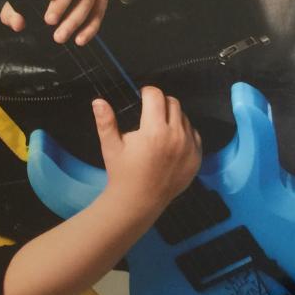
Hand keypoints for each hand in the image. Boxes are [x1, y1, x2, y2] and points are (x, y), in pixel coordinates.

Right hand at [92, 86, 201, 210]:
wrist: (139, 202)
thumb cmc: (123, 173)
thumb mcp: (111, 146)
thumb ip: (106, 121)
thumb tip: (98, 101)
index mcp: (154, 131)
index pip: (156, 96)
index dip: (147, 92)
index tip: (142, 97)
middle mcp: (175, 137)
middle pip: (173, 102)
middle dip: (160, 103)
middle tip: (150, 113)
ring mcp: (189, 147)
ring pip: (184, 117)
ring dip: (173, 117)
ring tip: (159, 130)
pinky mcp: (196, 157)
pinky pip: (194, 133)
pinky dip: (184, 132)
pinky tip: (170, 142)